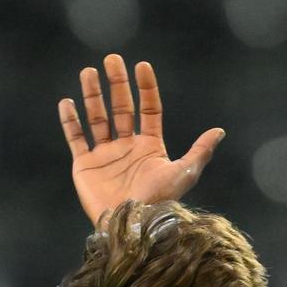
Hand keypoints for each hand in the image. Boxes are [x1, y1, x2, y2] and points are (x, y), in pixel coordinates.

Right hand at [58, 54, 223, 224]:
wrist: (130, 226)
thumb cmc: (159, 202)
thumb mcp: (184, 174)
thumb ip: (199, 152)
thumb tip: (219, 131)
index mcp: (149, 147)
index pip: (148, 109)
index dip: (146, 87)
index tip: (142, 66)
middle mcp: (127, 148)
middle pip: (121, 108)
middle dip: (117, 83)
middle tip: (112, 59)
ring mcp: (105, 156)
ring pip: (97, 118)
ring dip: (92, 95)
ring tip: (89, 72)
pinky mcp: (85, 167)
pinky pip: (75, 139)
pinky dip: (70, 121)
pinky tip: (67, 102)